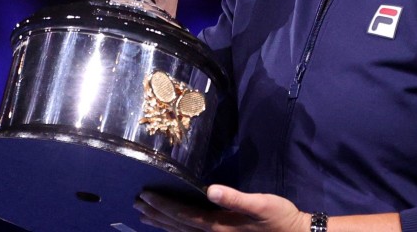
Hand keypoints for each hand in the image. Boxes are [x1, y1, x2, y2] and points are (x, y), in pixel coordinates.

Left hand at [135, 185, 307, 231]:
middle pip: (177, 226)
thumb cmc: (279, 218)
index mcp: (219, 226)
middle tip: (137, 203)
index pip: (183, 214)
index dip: (163, 205)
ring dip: (162, 225)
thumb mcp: (262, 204)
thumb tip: (211, 190)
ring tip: (145, 217)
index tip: (146, 195)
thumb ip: (236, 198)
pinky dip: (177, 231)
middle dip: (156, 214)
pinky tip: (172, 228)